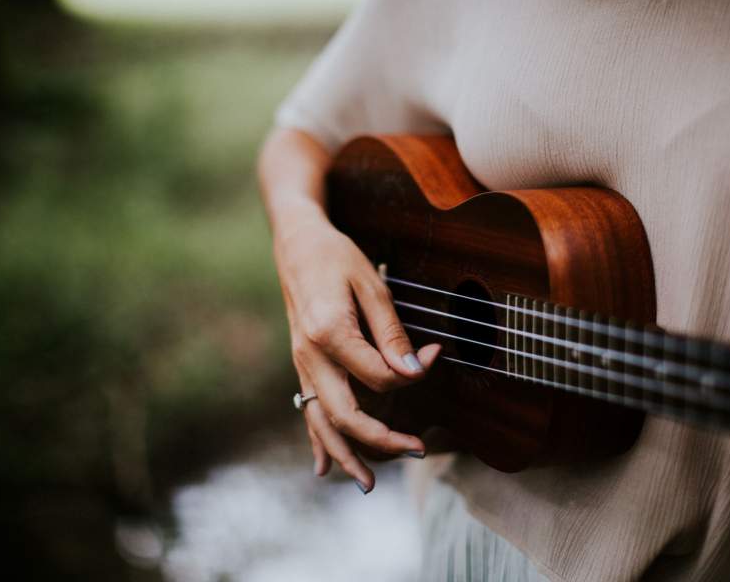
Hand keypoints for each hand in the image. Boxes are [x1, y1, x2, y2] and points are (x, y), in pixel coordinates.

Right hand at [275, 215, 440, 493]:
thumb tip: (413, 371)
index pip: (377, 375)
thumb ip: (391, 332)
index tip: (433, 356)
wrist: (297, 245)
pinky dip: (317, 442)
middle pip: (345, 414)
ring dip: (346, 455)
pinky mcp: (303, 365)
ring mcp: (303, 364)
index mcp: (330, 333)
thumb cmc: (337, 259)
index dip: (411, 372)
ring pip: (321, 422)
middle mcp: (311, 356)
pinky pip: (307, 410)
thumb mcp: (372, 285)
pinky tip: (324, 467)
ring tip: (369, 484)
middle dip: (381, 440)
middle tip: (418, 451)